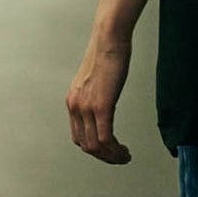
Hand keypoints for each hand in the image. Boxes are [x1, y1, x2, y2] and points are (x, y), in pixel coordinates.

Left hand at [66, 33, 132, 163]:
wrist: (109, 38)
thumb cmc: (106, 52)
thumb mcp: (94, 78)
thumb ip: (94, 93)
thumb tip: (104, 103)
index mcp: (73, 100)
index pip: (78, 136)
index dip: (94, 148)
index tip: (108, 150)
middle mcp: (75, 106)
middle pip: (86, 145)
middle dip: (103, 156)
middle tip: (118, 157)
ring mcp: (87, 107)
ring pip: (95, 147)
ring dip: (111, 157)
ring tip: (124, 156)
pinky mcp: (101, 106)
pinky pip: (106, 139)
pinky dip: (115, 150)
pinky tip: (124, 151)